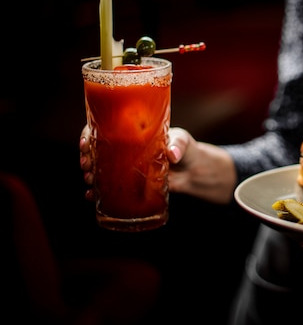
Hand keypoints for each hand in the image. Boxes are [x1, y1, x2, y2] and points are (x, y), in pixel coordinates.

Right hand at [79, 125, 236, 204]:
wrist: (194, 171)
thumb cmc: (186, 149)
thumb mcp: (183, 141)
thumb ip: (178, 145)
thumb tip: (172, 154)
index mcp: (132, 133)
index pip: (103, 128)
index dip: (89, 134)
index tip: (86, 143)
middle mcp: (124, 149)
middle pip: (96, 148)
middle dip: (86, 156)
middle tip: (86, 164)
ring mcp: (126, 167)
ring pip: (99, 168)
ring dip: (90, 173)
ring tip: (89, 180)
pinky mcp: (131, 184)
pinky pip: (110, 187)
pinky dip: (98, 191)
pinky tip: (91, 196)